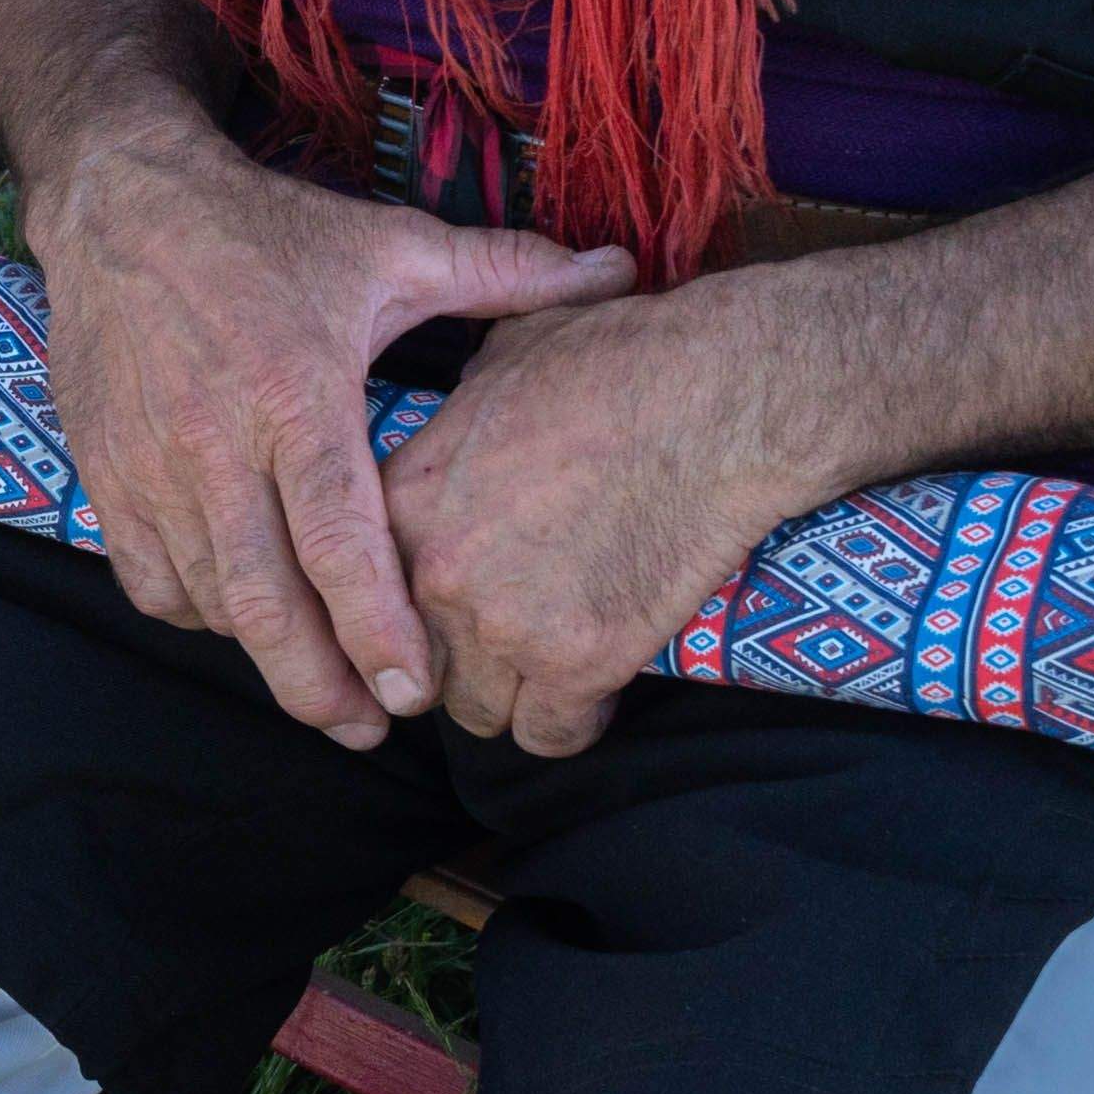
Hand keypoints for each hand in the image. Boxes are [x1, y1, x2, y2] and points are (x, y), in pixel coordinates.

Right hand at [25, 124, 629, 745]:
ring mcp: (150, 465)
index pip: (338, 541)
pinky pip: (148, 579)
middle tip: (367, 732)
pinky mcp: (104, 473)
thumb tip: (616, 270)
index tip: (413, 695)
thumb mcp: (390, 246)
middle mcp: (217, 441)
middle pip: (265, 601)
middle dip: (318, 685)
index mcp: (297, 393)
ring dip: (265, 654)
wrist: (120, 202)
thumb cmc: (265, 229)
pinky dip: (196, 613)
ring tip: (319, 688)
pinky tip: (240, 618)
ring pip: (209, 600)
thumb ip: (507, 274)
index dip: (377, 629)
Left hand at [385, 286, 823, 760]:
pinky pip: (550, 736)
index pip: (375, 594)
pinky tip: (596, 690)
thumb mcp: (504, 357)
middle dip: (463, 658)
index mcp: (406, 500)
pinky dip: (573, 723)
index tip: (461, 601)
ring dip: (516, 697)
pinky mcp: (576, 663)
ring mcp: (502, 625)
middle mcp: (436, 572)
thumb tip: (462, 413)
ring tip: (557, 665)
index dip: (419, 602)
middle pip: (421, 663)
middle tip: (516, 635)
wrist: (718, 398)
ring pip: (480, 712)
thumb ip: (461, 410)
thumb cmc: (624, 361)